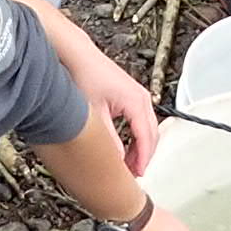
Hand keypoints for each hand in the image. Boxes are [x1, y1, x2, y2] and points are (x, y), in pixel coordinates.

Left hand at [70, 46, 164, 174]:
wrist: (78, 56)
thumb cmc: (85, 76)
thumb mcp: (94, 114)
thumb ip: (108, 138)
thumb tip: (116, 160)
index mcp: (136, 101)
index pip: (146, 137)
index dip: (143, 159)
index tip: (138, 174)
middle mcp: (142, 98)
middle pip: (152, 134)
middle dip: (144, 156)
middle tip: (132, 173)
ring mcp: (139, 96)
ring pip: (148, 129)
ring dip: (141, 147)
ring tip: (128, 164)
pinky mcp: (132, 96)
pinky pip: (142, 122)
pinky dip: (137, 137)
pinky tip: (126, 147)